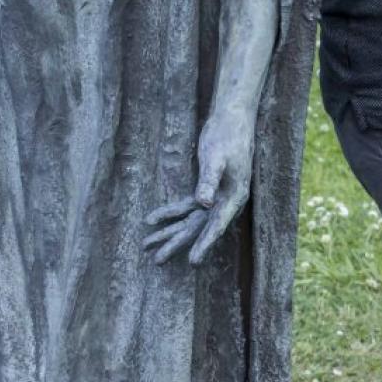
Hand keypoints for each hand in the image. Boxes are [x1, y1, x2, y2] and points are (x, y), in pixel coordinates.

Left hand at [143, 107, 253, 265]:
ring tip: (147, 245)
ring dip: (170, 231)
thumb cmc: (227, 136)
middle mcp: (226, 200)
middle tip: (157, 261)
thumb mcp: (217, 158)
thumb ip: (210, 180)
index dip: (204, 244)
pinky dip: (171, 213)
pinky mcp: (207, 187)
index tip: (193, 262)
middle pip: (200, 227)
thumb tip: (204, 204)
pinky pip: (187, 206)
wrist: (232, 118)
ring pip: (191, 219)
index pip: (216, 225)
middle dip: (178, 243)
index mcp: (234, 196)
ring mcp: (217, 195)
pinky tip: (152, 219)